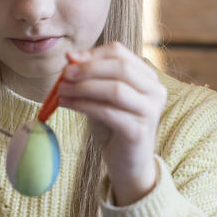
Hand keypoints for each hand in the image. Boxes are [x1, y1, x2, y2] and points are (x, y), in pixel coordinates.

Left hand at [58, 42, 166, 205]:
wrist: (127, 163)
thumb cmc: (114, 126)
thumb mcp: (102, 97)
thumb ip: (91, 77)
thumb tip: (70, 57)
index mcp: (147, 77)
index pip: (120, 53)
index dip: (93, 54)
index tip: (68, 58)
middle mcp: (155, 91)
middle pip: (120, 67)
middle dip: (88, 68)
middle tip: (64, 74)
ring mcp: (150, 111)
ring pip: (115, 89)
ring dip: (83, 87)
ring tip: (61, 90)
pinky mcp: (139, 131)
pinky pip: (108, 112)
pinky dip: (84, 105)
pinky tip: (67, 104)